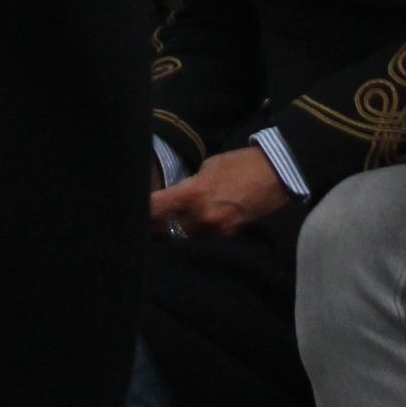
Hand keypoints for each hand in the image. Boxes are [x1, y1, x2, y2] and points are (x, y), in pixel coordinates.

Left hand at [150, 147, 286, 238]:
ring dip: (179, 232)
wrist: (275, 176)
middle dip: (159, 225)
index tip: (131, 212)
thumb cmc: (238, 164)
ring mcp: (217, 232)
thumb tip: (173, 199)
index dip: (141, 211)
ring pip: (186, 238)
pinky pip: (206, 241)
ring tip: (172, 224)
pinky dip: (198, 235)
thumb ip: (188, 186)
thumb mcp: (207, 168)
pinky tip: (195, 227)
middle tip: (148, 222)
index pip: (156, 208)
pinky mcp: (230, 240)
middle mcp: (202, 218)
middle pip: (168, 229)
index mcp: (194, 194)